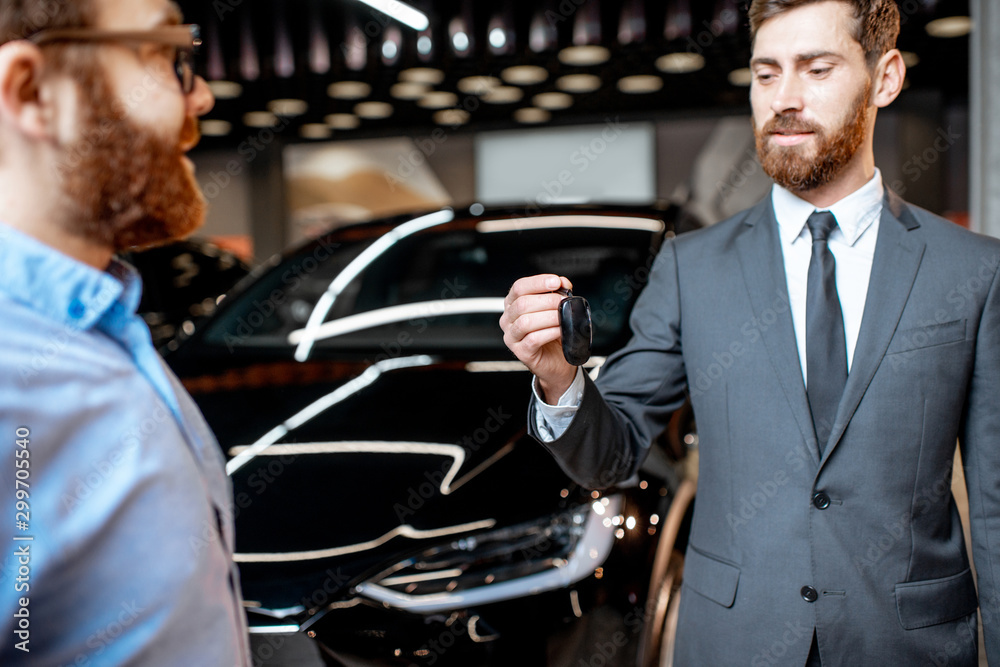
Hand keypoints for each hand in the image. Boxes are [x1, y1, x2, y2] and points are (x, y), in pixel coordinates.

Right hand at [500, 274, 577, 401]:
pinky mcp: (520, 351)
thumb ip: (558, 293)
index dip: (538, 282)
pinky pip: (533, 339)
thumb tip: (563, 283)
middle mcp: (508, 319)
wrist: (557, 360)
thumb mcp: (556, 309)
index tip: (556, 282)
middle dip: (548, 301)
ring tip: (563, 317)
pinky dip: (550, 332)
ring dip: (549, 317)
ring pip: (526, 321)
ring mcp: (512, 336)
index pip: (519, 287)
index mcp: (513, 304)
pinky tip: (560, 330)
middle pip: (522, 303)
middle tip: (564, 303)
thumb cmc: (553, 333)